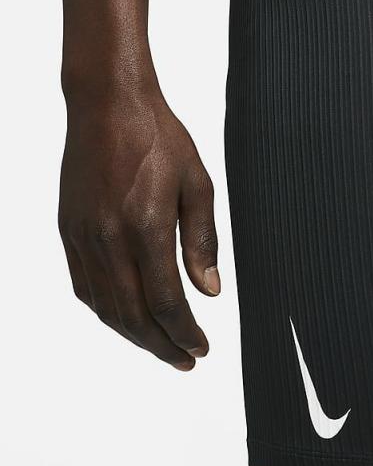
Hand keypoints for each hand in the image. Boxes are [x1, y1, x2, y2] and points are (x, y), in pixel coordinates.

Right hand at [58, 92, 219, 369]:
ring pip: (105, 306)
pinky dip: (107, 310)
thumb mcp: (198, 185)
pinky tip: (128, 318)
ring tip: (162, 346)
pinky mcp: (68, 230)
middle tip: (186, 360)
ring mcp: (82, 236)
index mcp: (146, 227)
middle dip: (161, 344)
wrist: (107, 104)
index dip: (184, 332)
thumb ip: (202, 242)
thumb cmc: (159, 138)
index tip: (201, 348)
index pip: (165, 301)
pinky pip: (84, 285)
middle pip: (133, 314)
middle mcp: (109, 238)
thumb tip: (210, 291)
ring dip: (134, 334)